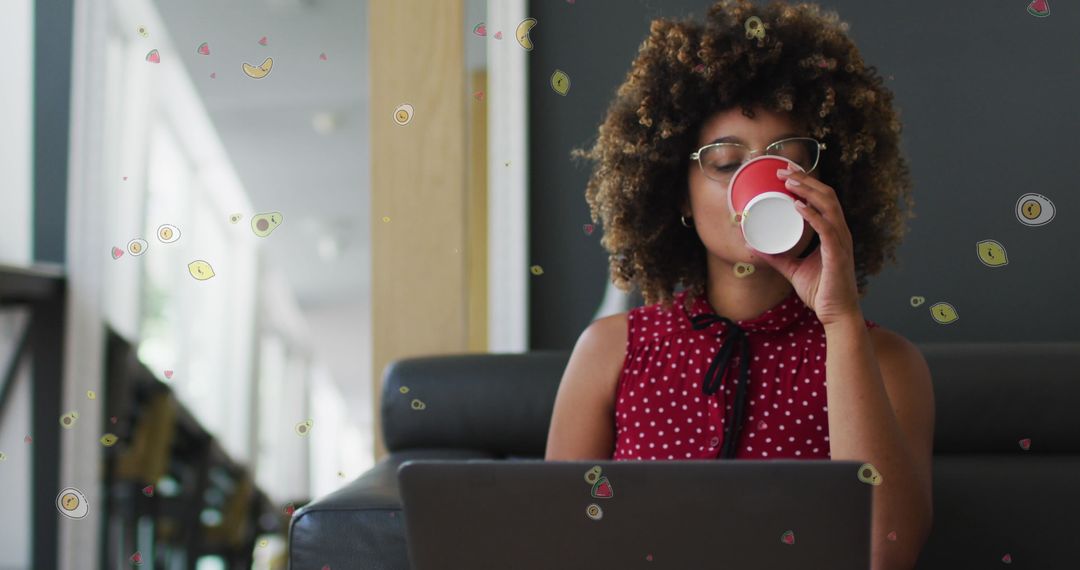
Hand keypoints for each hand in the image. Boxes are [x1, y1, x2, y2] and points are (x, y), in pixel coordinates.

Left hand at [747, 169, 860, 325]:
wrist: (836, 314)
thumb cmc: (821, 291)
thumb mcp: (792, 269)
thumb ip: (776, 257)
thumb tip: (752, 246)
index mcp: (832, 232)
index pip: (823, 199)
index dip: (808, 182)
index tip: (788, 171)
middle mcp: (839, 232)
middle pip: (826, 195)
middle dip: (805, 179)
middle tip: (783, 170)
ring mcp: (840, 242)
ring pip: (828, 205)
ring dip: (807, 190)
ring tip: (789, 182)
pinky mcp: (838, 254)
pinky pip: (826, 229)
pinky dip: (812, 215)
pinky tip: (798, 206)